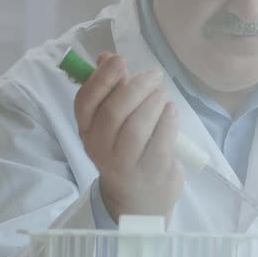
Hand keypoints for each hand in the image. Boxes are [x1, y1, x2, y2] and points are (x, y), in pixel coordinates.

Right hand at [73, 52, 182, 221]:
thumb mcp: (113, 124)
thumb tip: (105, 56)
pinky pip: (161, 141)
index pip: (85, 102)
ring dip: (153, 102)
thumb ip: (110, 90)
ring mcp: (126, 164)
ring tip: (163, 93)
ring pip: (137, 127)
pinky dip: (168, 120)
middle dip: (136, 86)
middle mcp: (100, 149)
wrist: (139, 200)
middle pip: (114, 112)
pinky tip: (172, 110)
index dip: (102, 79)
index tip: (119, 60)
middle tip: (154, 74)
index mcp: (87, 132)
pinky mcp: (152, 172)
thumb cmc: (127, 151)